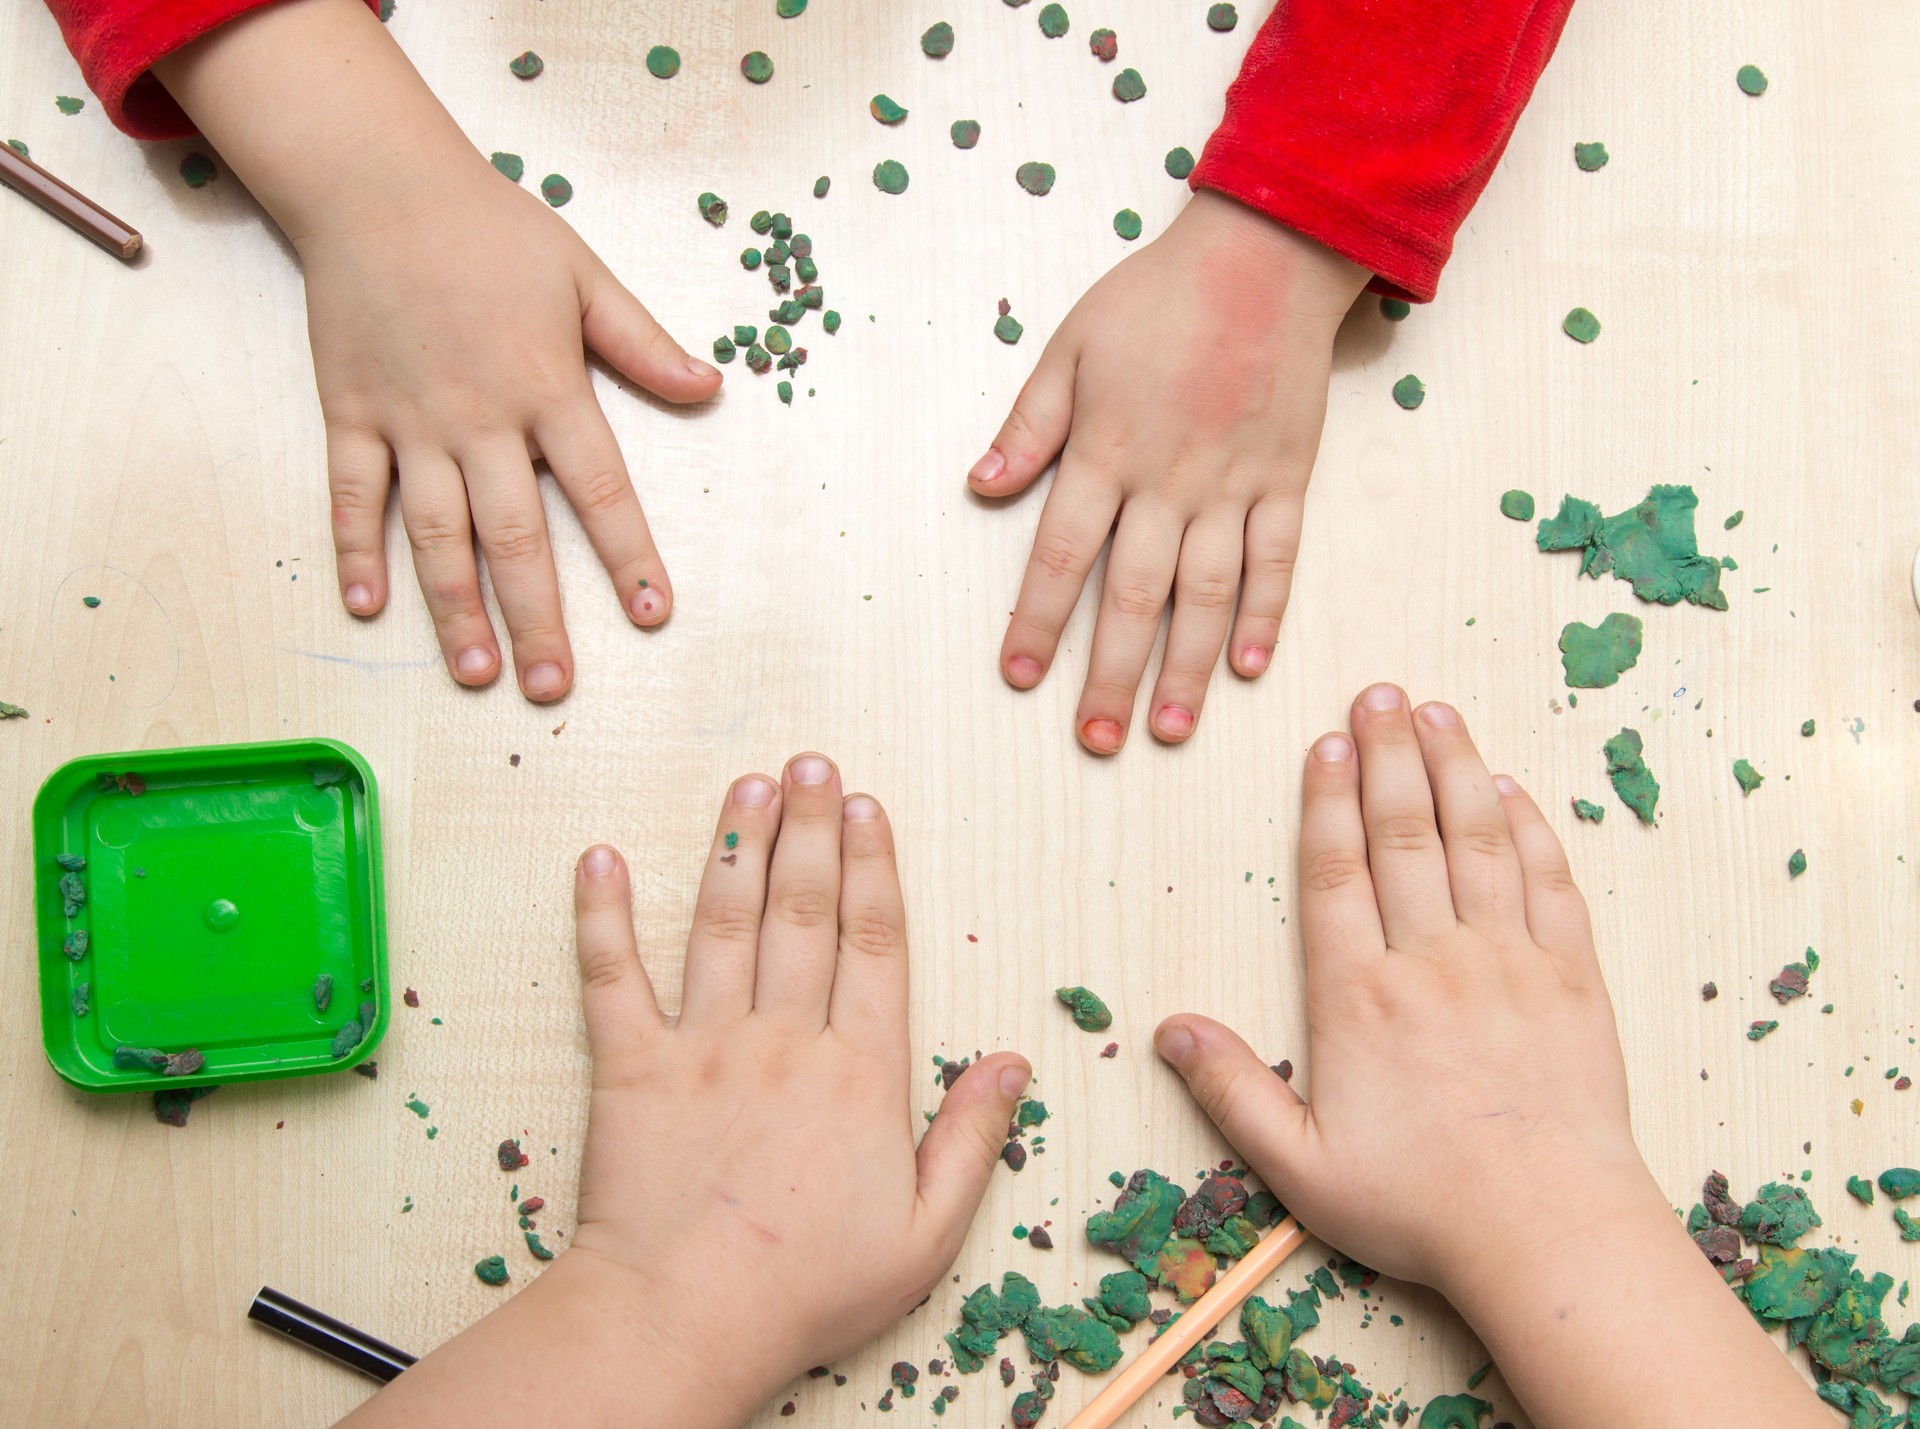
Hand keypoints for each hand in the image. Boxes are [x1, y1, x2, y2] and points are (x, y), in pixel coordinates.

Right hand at [155, 0, 720, 702]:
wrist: (377, 185)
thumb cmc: (492, 231)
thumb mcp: (585, 277)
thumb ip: (645, 344)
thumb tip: (712, 388)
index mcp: (548, 388)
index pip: (601, 489)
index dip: (629, 556)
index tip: (654, 614)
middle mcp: (480, 417)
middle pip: (515, 536)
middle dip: (538, 617)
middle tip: (556, 687)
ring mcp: (410, 421)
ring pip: (434, 533)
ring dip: (454, 609)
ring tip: (478, 673)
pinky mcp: (351, 413)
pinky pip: (351, 495)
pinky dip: (355, 550)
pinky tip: (366, 608)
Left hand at [564, 756, 1030, 1402]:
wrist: (681, 1320)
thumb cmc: (807, 1289)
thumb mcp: (925, 1233)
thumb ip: (971, 1139)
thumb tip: (1011, 1062)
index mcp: (858, 1073)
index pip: (874, 942)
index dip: (874, 865)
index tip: (868, 807)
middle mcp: (783, 1039)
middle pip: (803, 910)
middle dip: (811, 828)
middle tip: (812, 762)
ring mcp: (701, 1046)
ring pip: (722, 922)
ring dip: (736, 844)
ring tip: (748, 784)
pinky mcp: (627, 1068)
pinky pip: (611, 976)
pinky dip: (603, 914)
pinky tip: (602, 858)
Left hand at [970, 191, 1366, 753]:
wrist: (1264, 256)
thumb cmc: (1156, 298)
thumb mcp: (1069, 346)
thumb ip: (1028, 424)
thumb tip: (979, 486)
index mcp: (1105, 449)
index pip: (1062, 554)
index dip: (1037, 620)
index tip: (1018, 675)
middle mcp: (1168, 478)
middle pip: (1133, 593)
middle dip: (1109, 672)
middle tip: (1093, 738)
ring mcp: (1233, 482)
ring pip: (1206, 592)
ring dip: (1187, 666)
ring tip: (1169, 728)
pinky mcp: (1286, 477)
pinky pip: (1277, 558)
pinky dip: (1265, 614)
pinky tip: (1249, 667)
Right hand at [1153, 685, 1828, 1428]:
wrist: (1552, 1234)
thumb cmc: (1423, 1208)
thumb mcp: (1302, 1166)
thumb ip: (1233, 1090)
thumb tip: (1170, 1028)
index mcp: (1361, 999)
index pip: (1337, 875)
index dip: (1329, 801)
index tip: (1326, 742)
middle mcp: (1433, 963)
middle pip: (1406, 835)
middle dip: (1388, 756)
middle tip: (1378, 693)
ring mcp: (1510, 964)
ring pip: (1479, 841)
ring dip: (1456, 769)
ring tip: (1437, 713)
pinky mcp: (1573, 981)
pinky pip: (1550, 884)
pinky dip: (1531, 830)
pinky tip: (1514, 791)